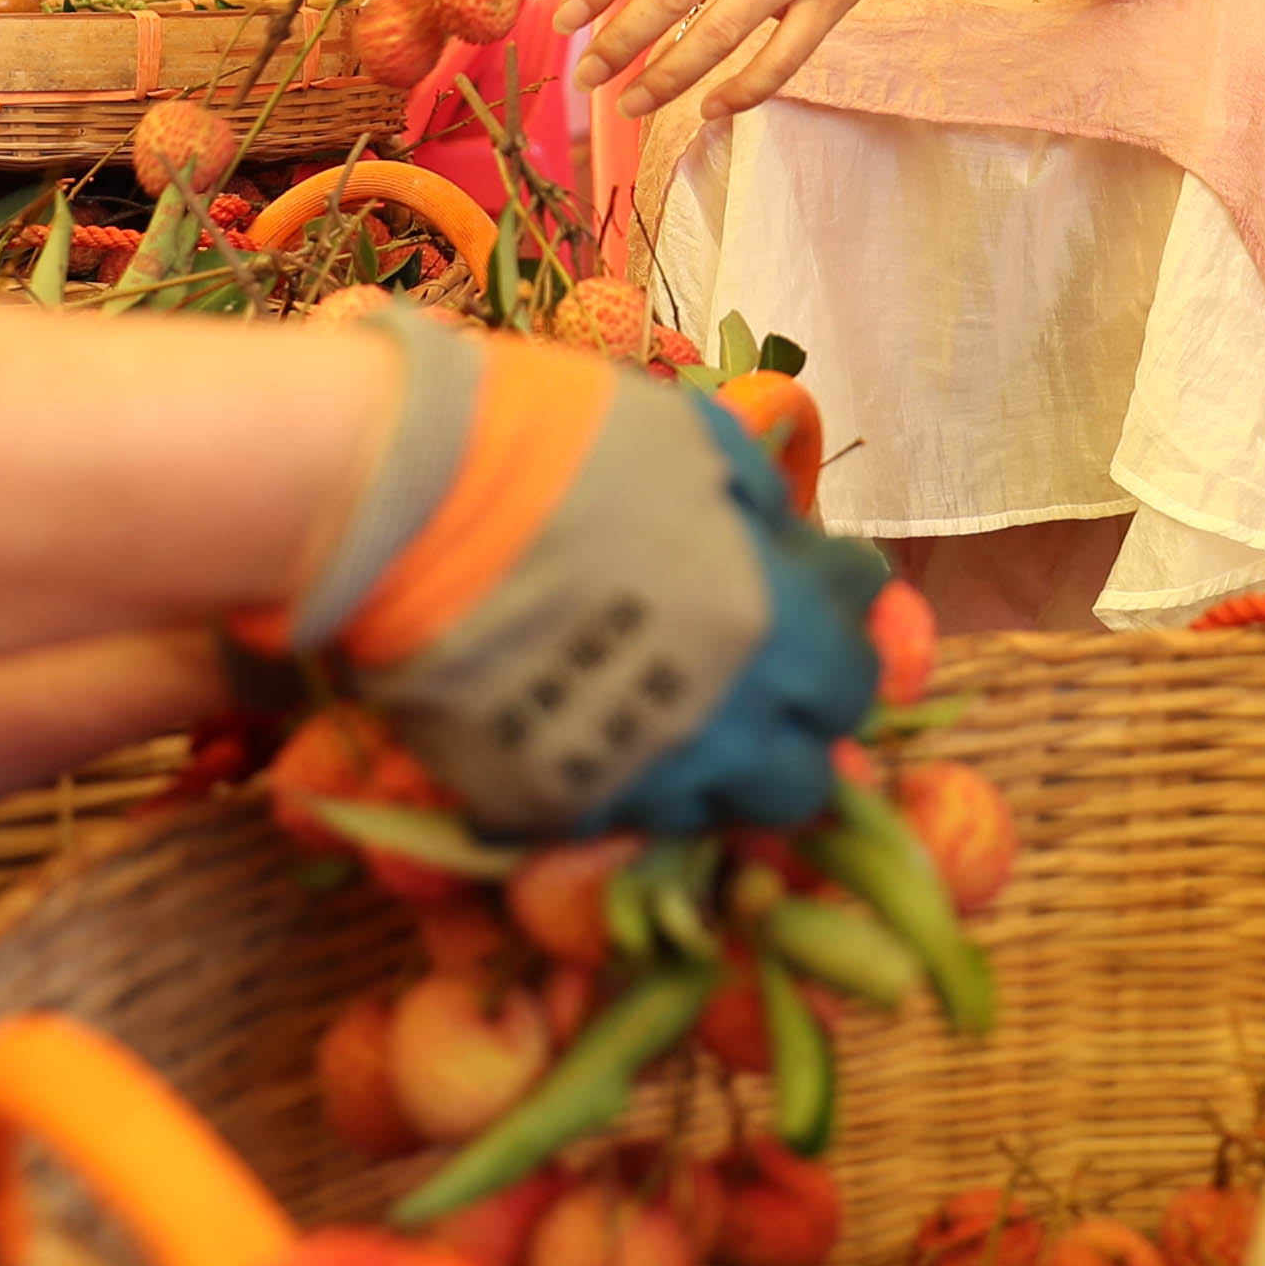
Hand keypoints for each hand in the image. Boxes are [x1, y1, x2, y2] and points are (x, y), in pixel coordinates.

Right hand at [283, 310, 888, 834]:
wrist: (410, 501)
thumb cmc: (565, 446)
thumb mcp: (697, 443)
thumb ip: (763, 510)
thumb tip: (800, 550)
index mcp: (772, 631)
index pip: (854, 686)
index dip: (835, 654)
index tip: (806, 622)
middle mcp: (720, 728)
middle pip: (803, 782)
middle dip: (790, 736)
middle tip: (753, 685)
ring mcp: (630, 780)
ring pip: (710, 817)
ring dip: (709, 770)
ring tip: (670, 713)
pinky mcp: (546, 809)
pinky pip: (611, 821)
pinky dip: (618, 784)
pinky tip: (594, 726)